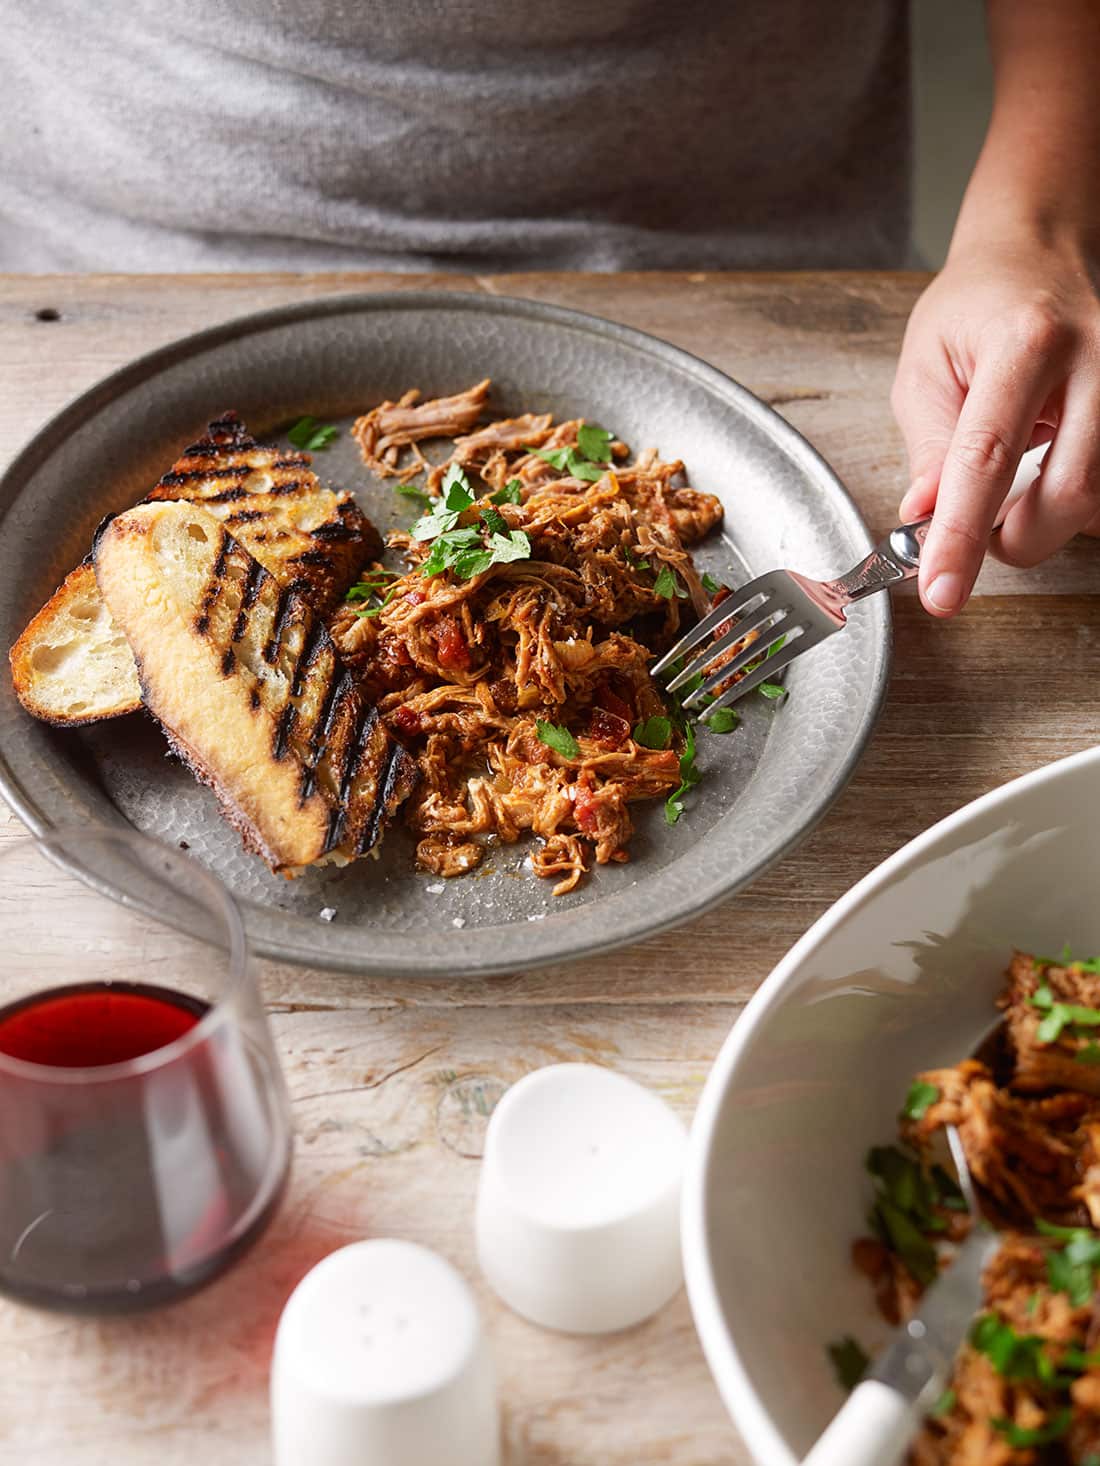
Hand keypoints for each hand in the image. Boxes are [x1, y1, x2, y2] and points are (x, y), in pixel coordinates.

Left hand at [891, 238, 1099, 615]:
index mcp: (1026, 342)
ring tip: (1013, 492)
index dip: (962, 536)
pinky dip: (1075, 496)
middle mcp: (1096, 357)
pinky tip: (1050, 472)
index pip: (987, 460)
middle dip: (1018, 539)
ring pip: (1099, 497)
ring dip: (1049, 519)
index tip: (941, 593)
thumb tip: (925, 517)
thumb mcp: (926, 368)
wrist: (1036, 256)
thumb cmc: (977, 309)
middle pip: (1071, 492)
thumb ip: (929, 448)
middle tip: (980, 532)